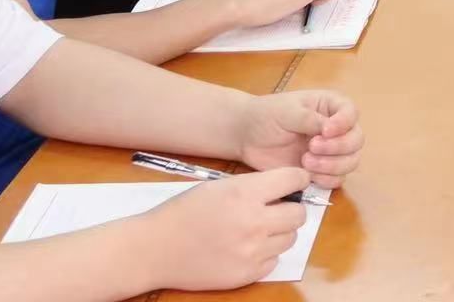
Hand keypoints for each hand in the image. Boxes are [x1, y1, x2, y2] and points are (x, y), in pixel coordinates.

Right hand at [134, 167, 308, 291]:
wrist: (154, 249)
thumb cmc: (184, 212)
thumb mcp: (220, 187)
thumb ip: (255, 187)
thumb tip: (288, 188)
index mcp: (245, 194)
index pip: (294, 180)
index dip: (298, 179)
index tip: (295, 182)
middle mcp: (253, 223)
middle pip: (299, 214)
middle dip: (291, 208)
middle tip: (276, 209)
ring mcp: (251, 252)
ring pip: (290, 239)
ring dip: (280, 232)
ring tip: (257, 229)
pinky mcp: (246, 274)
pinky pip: (274, 261)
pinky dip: (266, 254)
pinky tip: (246, 248)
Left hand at [236, 90, 363, 188]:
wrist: (247, 136)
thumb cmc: (267, 115)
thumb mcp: (287, 111)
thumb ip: (309, 119)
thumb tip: (328, 129)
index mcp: (331, 107)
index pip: (351, 113)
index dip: (344, 124)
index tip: (324, 131)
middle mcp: (337, 129)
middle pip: (356, 140)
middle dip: (337, 148)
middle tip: (311, 148)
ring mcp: (330, 151)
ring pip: (351, 161)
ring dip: (332, 165)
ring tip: (305, 162)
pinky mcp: (321, 171)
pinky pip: (337, 179)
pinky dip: (327, 179)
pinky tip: (308, 175)